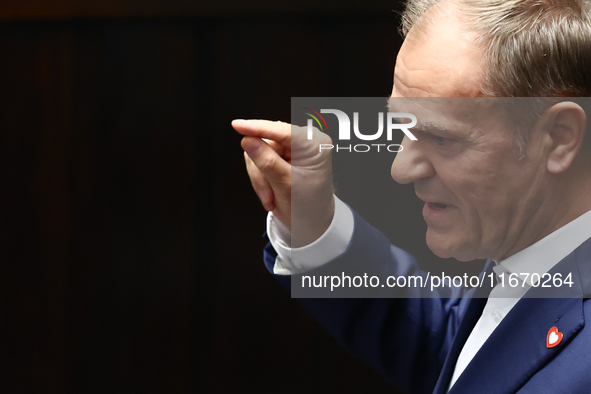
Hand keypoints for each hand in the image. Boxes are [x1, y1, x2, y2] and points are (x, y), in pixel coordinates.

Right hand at [232, 119, 334, 245]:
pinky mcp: (280, 155)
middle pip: (266, 142)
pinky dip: (260, 179)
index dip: (258, 127)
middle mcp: (303, 141)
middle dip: (262, 169)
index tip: (237, 125)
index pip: (282, 131)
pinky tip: (271, 192)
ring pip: (257, 152)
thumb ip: (266, 161)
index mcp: (314, 145)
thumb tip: (247, 141)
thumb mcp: (286, 185)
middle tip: (267, 192)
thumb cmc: (308, 206)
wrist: (309, 223)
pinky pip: (257, 160)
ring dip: (260, 178)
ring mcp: (291, 148)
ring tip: (271, 196)